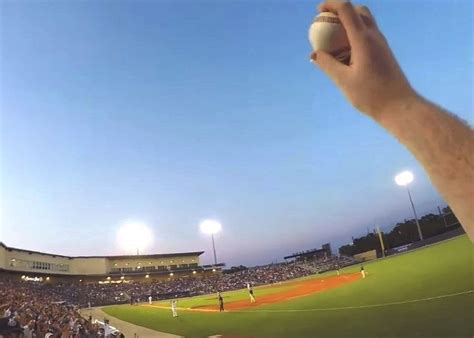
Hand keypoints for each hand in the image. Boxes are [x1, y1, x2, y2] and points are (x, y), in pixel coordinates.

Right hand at [311, 0, 415, 118]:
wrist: (399, 106)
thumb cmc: (371, 95)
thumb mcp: (343, 81)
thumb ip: (327, 64)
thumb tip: (314, 54)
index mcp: (363, 40)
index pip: (346, 10)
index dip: (331, 4)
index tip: (318, 10)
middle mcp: (374, 37)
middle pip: (358, 11)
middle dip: (341, 10)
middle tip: (325, 21)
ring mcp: (381, 44)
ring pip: (364, 22)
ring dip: (348, 22)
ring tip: (332, 39)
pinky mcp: (383, 52)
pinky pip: (367, 35)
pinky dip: (354, 35)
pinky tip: (344, 53)